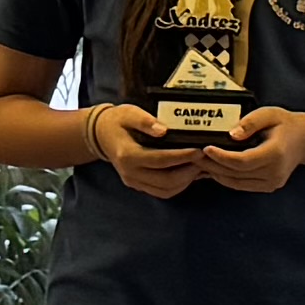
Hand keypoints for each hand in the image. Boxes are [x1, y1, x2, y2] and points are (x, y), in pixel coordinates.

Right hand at [86, 103, 204, 199]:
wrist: (100, 134)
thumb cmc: (118, 121)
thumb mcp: (129, 113)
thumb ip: (145, 121)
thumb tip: (164, 130)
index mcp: (127, 155)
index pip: (160, 160)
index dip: (182, 156)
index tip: (199, 149)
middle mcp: (130, 172)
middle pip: (166, 181)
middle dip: (189, 171)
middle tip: (204, 159)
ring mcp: (133, 181)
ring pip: (166, 190)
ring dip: (186, 181)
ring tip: (199, 166)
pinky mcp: (138, 185)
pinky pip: (162, 191)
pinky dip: (178, 185)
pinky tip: (188, 173)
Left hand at [193, 109, 304, 194]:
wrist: (304, 140)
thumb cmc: (285, 124)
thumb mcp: (269, 114)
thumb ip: (250, 122)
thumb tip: (231, 134)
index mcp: (276, 154)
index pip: (242, 161)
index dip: (221, 157)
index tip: (205, 148)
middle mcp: (274, 172)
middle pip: (235, 173)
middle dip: (212, 165)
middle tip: (194, 155)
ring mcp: (272, 183)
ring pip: (236, 182)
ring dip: (216, 173)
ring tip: (199, 161)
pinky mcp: (268, 187)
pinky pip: (241, 185)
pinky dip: (225, 178)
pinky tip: (214, 168)